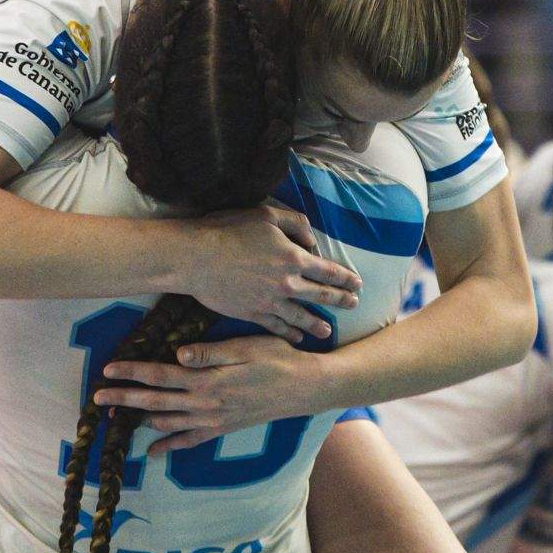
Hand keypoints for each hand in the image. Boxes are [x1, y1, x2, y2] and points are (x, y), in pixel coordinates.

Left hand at [94, 333, 334, 455]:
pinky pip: (190, 441)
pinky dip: (169, 446)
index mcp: (208, 380)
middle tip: (97, 396)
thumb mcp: (248, 347)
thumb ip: (211, 352)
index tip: (108, 369)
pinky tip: (152, 452)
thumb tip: (178, 355)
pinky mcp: (223, 428)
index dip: (133, 372)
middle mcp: (206, 404)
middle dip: (124, 398)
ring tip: (116, 416)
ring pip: (167, 422)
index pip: (160, 375)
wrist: (305, 389)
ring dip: (139, 418)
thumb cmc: (278, 360)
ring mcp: (213, 420)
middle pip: (155, 401)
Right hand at [170, 204, 361, 343]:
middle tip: (353, 305)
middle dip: (340, 300)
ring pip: (302, 317)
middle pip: (321, 295)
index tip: (356, 283)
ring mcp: (270, 301)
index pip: (328, 271)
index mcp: (293, 258)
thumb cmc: (229, 230)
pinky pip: (277, 327)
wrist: (196, 258)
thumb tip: (312, 240)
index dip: (345, 278)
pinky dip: (290, 333)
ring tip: (328, 330)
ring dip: (317, 324)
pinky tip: (298, 338)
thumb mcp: (267, 215)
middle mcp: (287, 283)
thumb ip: (295, 223)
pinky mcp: (252, 313)